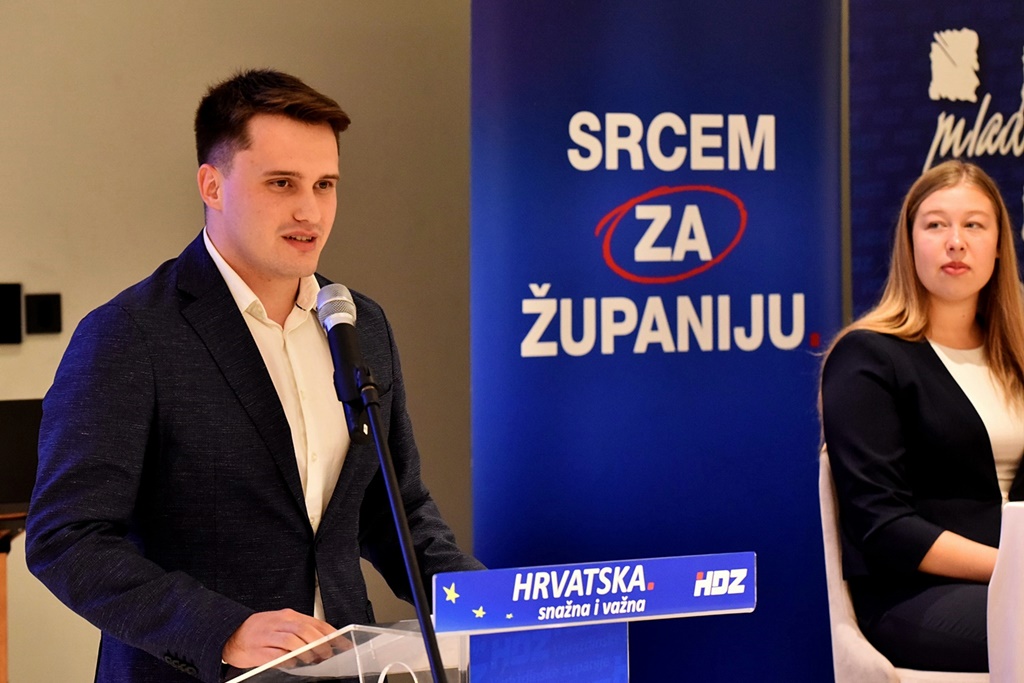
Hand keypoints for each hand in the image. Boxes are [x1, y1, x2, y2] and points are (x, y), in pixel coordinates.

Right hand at [222, 609, 337, 668]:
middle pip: (305, 630)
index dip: (331, 634)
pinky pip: (276, 655)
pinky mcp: (257, 650)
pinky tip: (293, 663)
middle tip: (327, 654)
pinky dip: (287, 659)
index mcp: (288, 616)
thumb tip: (325, 642)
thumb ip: (302, 630)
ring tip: (312, 659)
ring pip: (292, 641)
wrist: (231, 634)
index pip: (315, 622)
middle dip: (320, 643)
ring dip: (306, 651)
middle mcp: (279, 623)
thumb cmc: (261, 631)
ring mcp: (268, 636)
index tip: (342, 643)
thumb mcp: (283, 624)